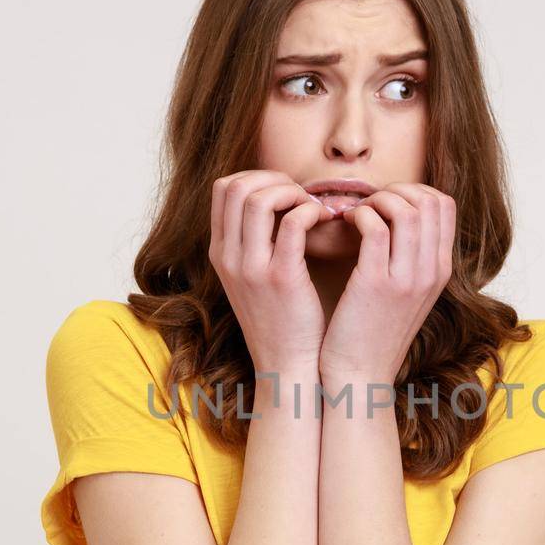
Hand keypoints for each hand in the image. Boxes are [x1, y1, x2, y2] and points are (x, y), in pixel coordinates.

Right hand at [208, 170, 335, 374]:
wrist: (288, 367)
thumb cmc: (282, 322)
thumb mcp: (253, 280)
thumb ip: (256, 243)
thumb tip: (278, 203)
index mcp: (220, 254)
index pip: (223, 189)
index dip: (257, 178)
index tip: (285, 192)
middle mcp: (228, 258)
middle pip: (236, 186)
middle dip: (273, 179)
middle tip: (301, 195)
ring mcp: (251, 268)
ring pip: (258, 198)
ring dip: (291, 191)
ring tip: (313, 207)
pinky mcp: (281, 278)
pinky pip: (292, 223)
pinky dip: (310, 210)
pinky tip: (325, 220)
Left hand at [319, 183, 455, 385]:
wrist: (358, 377)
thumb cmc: (372, 333)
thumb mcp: (405, 295)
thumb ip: (409, 259)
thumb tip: (396, 219)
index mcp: (439, 271)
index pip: (444, 206)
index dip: (413, 191)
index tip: (385, 202)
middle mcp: (430, 272)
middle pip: (430, 200)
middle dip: (396, 190)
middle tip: (369, 204)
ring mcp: (407, 279)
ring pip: (407, 209)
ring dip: (377, 200)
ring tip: (356, 213)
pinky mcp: (376, 285)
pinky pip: (375, 229)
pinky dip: (358, 215)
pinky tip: (345, 224)